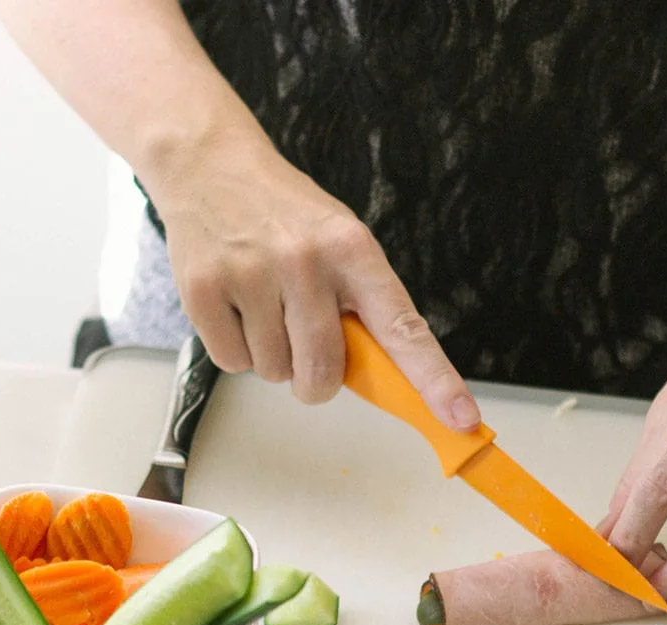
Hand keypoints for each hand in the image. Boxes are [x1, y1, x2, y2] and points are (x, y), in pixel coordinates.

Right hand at [148, 130, 481, 429]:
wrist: (208, 163)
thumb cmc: (287, 218)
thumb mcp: (340, 243)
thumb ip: (362, 307)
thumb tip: (382, 381)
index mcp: (353, 250)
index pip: (404, 329)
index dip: (435, 381)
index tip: (462, 419)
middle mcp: (305, 260)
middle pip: (322, 373)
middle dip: (314, 378)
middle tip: (303, 340)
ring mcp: (251, 274)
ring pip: (275, 373)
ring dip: (271, 356)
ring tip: (262, 304)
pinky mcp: (203, 290)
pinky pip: (232, 363)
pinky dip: (235, 349)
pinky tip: (234, 304)